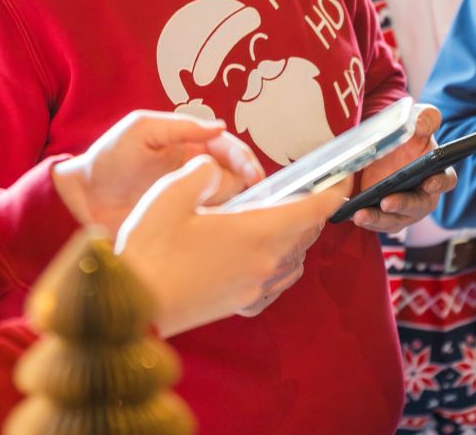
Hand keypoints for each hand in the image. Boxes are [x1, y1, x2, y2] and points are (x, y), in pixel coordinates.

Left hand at [52, 110, 262, 234]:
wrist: (82, 200)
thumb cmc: (108, 158)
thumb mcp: (141, 130)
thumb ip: (180, 126)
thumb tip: (220, 127)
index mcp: (187, 144)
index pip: (226, 146)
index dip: (243, 157)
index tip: (253, 174)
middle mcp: (193, 170)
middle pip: (234, 172)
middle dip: (248, 179)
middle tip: (254, 191)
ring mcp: (189, 197)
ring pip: (228, 198)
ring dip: (239, 201)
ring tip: (242, 209)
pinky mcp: (182, 222)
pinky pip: (212, 221)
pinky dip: (224, 222)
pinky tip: (228, 226)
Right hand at [116, 154, 342, 336]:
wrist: (133, 306)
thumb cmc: (151, 248)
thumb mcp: (171, 193)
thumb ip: (204, 171)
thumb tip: (219, 169)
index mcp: (253, 232)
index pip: (310, 211)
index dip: (331, 192)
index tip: (342, 179)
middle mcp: (264, 263)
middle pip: (305, 233)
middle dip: (310, 210)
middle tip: (303, 190)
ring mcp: (254, 289)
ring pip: (294, 259)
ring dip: (296, 237)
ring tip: (280, 218)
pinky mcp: (241, 305)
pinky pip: (278, 283)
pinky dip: (282, 264)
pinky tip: (262, 254)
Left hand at [348, 103, 454, 232]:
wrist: (382, 144)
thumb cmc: (407, 136)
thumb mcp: (415, 120)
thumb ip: (426, 118)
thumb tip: (422, 124)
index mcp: (435, 173)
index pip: (445, 180)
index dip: (439, 182)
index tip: (429, 182)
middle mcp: (422, 196)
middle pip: (417, 206)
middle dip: (402, 205)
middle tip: (386, 203)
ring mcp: (402, 208)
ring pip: (393, 220)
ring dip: (378, 219)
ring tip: (360, 215)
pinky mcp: (382, 213)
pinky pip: (374, 221)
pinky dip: (362, 218)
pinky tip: (347, 213)